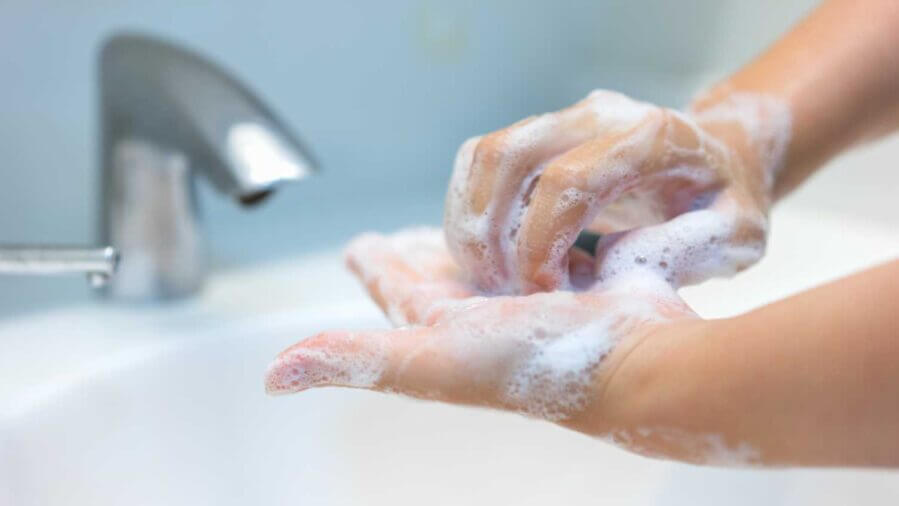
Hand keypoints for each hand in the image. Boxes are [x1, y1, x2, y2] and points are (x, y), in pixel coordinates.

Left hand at [266, 229, 699, 445]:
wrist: (636, 365)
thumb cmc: (534, 366)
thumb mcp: (430, 357)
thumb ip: (354, 358)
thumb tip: (272, 377)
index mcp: (443, 326)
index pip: (396, 286)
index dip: (375, 265)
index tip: (356, 243)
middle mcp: (484, 314)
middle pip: (442, 272)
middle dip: (419, 250)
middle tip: (402, 231)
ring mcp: (533, 297)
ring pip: (493, 255)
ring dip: (478, 236)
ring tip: (467, 219)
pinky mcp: (579, 277)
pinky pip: (545, 243)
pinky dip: (536, 229)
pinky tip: (539, 218)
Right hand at [444, 89, 789, 293]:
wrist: (718, 159)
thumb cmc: (727, 203)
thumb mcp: (739, 235)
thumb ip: (691, 248)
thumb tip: (615, 265)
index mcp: (650, 136)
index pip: (566, 181)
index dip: (541, 245)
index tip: (546, 296)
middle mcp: (598, 115)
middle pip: (507, 156)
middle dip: (488, 234)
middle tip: (502, 291)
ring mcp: (563, 119)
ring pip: (482, 156)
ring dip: (469, 223)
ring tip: (488, 278)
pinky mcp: (540, 136)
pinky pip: (480, 163)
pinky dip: (470, 212)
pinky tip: (491, 256)